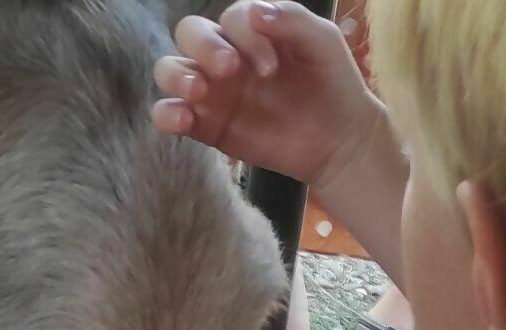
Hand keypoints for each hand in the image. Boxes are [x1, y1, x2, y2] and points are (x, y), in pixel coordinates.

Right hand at [152, 0, 383, 186]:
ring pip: (169, 69)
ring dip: (177, 74)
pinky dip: (165, 114)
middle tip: (231, 69)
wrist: (339, 140)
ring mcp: (212, 91)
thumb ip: (290, 18)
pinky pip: (169, 114)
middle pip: (189, 34)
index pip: (229, 18)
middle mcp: (224, 56)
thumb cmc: (332, 84)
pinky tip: (183, 119)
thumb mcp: (322, 41)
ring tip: (199, 90)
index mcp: (251, 32)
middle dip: (205, 46)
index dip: (245, 36)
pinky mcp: (206, 126)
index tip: (273, 68)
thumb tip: (253, 11)